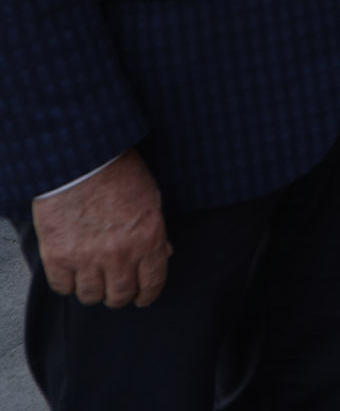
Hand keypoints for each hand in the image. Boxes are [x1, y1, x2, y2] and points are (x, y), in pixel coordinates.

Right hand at [30, 150, 170, 308]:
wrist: (82, 159)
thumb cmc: (120, 173)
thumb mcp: (151, 199)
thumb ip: (156, 232)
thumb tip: (163, 254)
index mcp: (148, 239)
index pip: (152, 283)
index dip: (147, 295)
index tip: (143, 298)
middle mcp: (120, 254)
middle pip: (120, 296)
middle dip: (121, 296)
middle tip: (117, 289)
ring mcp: (86, 258)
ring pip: (91, 296)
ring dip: (94, 291)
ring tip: (93, 280)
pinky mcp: (57, 256)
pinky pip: (63, 287)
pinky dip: (68, 283)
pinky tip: (72, 273)